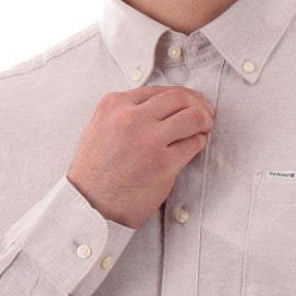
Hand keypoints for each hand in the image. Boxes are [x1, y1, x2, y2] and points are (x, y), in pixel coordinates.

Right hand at [67, 86, 213, 229]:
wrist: (90, 205)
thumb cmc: (94, 172)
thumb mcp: (99, 127)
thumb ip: (124, 113)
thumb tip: (158, 108)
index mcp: (114, 105)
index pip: (157, 90)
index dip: (179, 94)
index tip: (189, 101)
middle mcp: (131, 118)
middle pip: (178, 98)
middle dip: (196, 103)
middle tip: (204, 113)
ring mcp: (149, 140)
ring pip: (192, 117)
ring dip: (204, 120)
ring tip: (205, 127)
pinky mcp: (164, 164)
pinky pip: (193, 144)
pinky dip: (199, 142)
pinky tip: (196, 145)